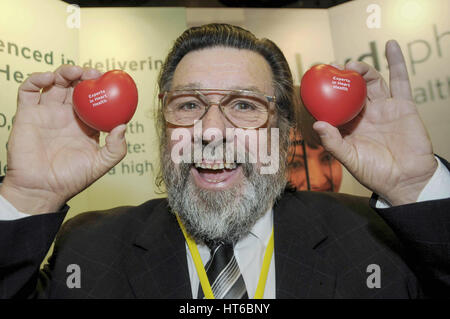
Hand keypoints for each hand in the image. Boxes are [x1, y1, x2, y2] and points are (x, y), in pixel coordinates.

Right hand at [0, 65, 126, 213]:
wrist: (41, 189)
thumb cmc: (71, 179)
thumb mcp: (100, 164)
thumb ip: (116, 148)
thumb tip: (123, 126)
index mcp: (84, 124)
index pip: (95, 99)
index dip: (102, 88)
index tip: (111, 81)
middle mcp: (66, 115)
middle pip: (76, 86)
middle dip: (85, 75)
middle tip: (93, 74)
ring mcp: (46, 112)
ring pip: (55, 83)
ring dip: (65, 72)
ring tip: (75, 72)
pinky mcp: (27, 113)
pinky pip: (29, 90)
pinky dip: (37, 78)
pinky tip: (49, 78)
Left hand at [313, 40, 436, 205]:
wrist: (406, 180)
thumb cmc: (375, 173)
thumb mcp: (350, 158)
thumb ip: (333, 142)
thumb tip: (317, 123)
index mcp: (350, 125)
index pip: (334, 103)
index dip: (325, 90)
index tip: (315, 79)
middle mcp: (365, 114)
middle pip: (352, 88)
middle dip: (341, 75)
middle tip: (332, 66)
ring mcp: (384, 108)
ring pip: (372, 82)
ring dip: (362, 69)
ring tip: (352, 65)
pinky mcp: (404, 105)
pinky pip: (401, 81)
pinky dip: (397, 62)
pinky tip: (391, 46)